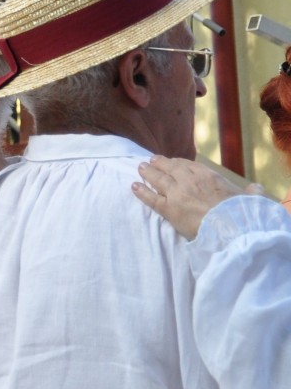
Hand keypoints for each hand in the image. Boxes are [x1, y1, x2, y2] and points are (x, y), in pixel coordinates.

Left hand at [132, 155, 260, 239]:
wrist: (230, 228)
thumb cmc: (242, 214)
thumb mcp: (251, 200)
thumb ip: (251, 193)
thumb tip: (255, 188)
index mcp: (210, 177)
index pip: (190, 165)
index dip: (179, 163)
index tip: (173, 161)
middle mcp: (191, 181)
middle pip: (171, 168)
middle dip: (160, 163)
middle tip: (152, 160)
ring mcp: (177, 193)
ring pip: (158, 179)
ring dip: (148, 172)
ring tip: (140, 168)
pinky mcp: (169, 209)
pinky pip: (151, 198)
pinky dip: (141, 191)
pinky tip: (133, 186)